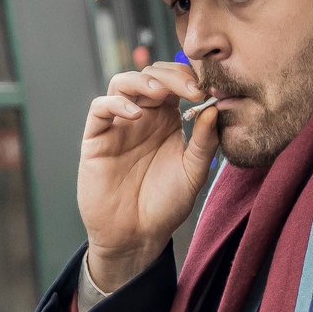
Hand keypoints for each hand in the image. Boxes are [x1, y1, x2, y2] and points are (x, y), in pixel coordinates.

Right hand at [79, 63, 219, 290]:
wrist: (137, 236)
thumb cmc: (166, 205)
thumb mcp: (193, 172)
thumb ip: (204, 141)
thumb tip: (215, 108)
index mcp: (167, 119)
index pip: (175, 83)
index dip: (189, 79)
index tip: (206, 91)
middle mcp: (142, 116)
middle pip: (151, 75)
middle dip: (171, 75)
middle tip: (191, 90)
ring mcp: (118, 125)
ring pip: (122, 83)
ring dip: (142, 81)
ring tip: (160, 94)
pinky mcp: (97, 138)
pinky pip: (99, 108)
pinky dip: (115, 104)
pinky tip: (135, 115)